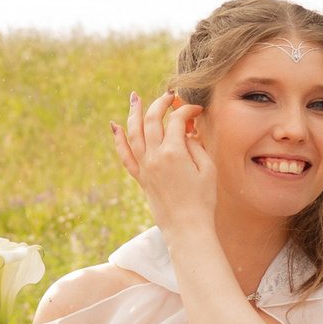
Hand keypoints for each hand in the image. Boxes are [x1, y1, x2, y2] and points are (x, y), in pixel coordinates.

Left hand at [111, 91, 214, 238]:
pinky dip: (118, 140)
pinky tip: (115, 126)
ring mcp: (145, 167)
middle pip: (153, 120)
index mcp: (174, 152)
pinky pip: (125, 155)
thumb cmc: (203, 200)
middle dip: (160, 103)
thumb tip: (186, 133)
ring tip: (135, 98)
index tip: (196, 111)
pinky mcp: (140, 178)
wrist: (187, 227)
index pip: (177, 120)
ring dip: (134, 113)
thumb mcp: (207, 169)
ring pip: (134, 133)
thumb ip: (196, 146)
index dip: (187, 110)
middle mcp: (155, 157)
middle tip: (169, 96)